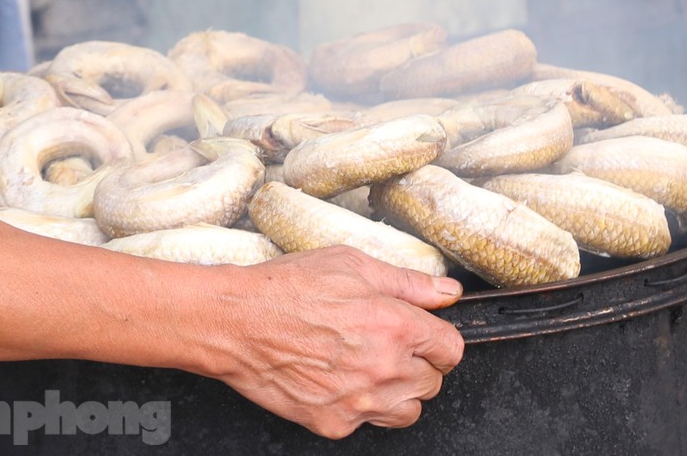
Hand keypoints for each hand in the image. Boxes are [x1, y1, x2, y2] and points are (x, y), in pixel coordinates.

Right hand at [208, 246, 465, 438]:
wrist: (235, 322)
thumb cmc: (286, 289)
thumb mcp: (350, 264)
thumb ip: (407, 282)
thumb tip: (446, 291)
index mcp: (395, 325)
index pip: (451, 349)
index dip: (438, 338)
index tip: (423, 334)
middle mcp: (384, 368)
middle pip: (432, 382)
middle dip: (415, 363)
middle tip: (384, 344)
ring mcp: (361, 402)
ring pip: (408, 410)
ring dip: (396, 391)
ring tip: (366, 366)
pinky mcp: (335, 423)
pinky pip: (367, 423)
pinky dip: (359, 406)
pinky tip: (338, 380)